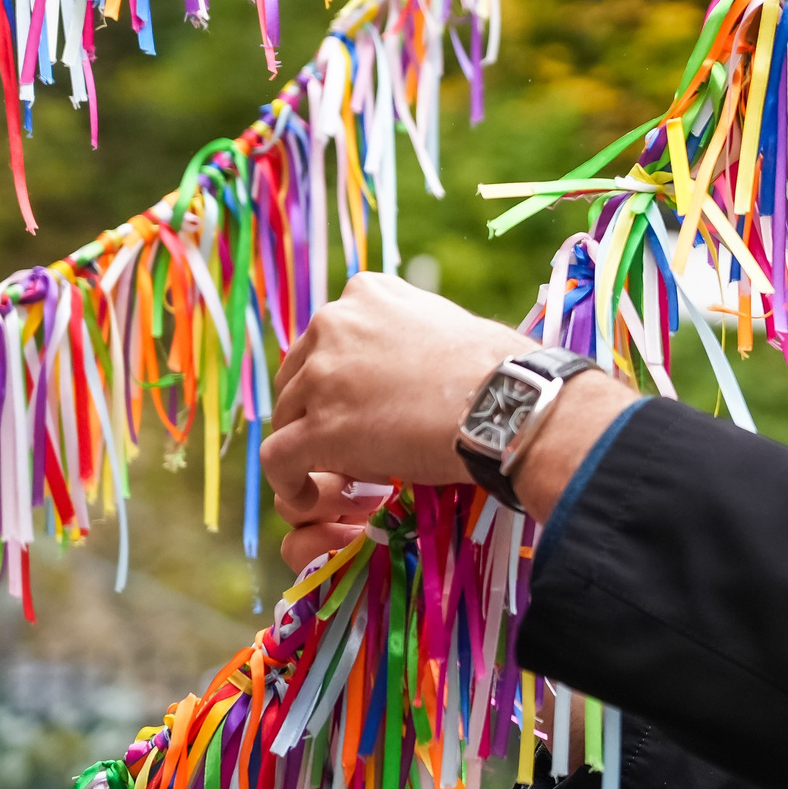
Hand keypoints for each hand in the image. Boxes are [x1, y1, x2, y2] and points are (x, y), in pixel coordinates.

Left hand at [262, 272, 639, 564]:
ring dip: (309, 449)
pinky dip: (288, 481)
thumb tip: (417, 361)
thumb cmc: (501, 369)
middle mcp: (334, 323)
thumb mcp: (448, 323)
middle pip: (297, 376)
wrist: (509, 404)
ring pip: (286, 417)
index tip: (362, 403)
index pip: (326, 338)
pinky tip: (306, 495)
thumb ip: (410, 334)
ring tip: (343, 476)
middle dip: (317, 411)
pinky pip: (277, 458)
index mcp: (366, 293)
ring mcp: (323, 377)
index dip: (339, 377)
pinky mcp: (320, 428)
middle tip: (352, 444)